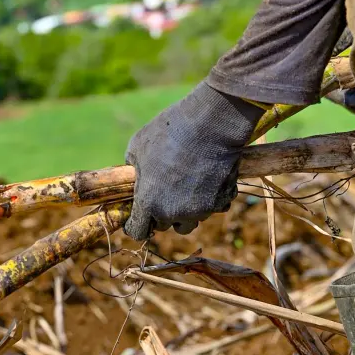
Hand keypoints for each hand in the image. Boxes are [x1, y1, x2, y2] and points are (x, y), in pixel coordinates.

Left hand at [124, 81, 262, 239]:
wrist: (211, 123)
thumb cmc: (169, 132)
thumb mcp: (137, 146)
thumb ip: (134, 168)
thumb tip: (136, 175)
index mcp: (149, 203)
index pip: (138, 231)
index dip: (136, 225)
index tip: (139, 218)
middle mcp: (173, 213)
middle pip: (165, 227)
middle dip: (162, 215)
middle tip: (164, 193)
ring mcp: (199, 211)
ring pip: (190, 221)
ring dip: (186, 211)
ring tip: (187, 187)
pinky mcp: (220, 203)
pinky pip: (212, 208)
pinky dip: (209, 199)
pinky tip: (208, 179)